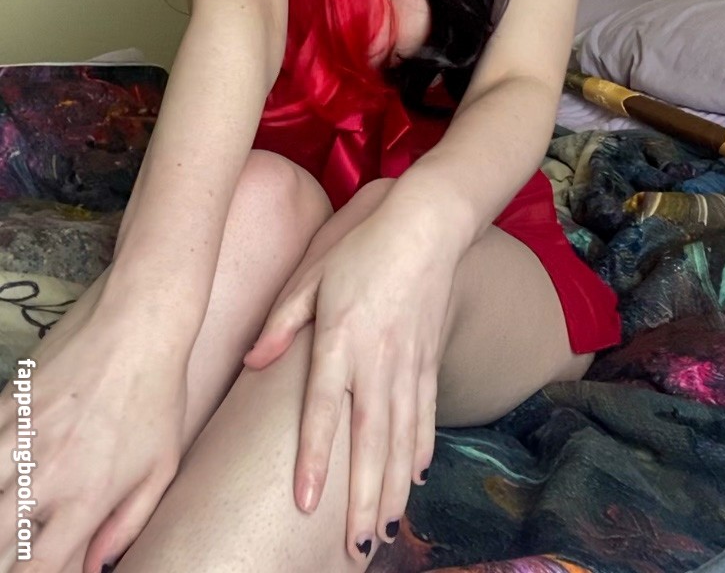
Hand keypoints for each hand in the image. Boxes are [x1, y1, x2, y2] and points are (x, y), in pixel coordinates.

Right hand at [0, 302, 187, 572]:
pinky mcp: (7, 407)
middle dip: (4, 556)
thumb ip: (127, 524)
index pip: (36, 569)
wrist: (138, 325)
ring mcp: (20, 439)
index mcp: (86, 496)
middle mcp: (46, 475)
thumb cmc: (157, 394)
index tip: (36, 571)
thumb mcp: (160, 466)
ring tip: (7, 521)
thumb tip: (96, 565)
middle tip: (16, 550)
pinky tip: (2, 475)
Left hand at [243, 192, 459, 560]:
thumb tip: (252, 363)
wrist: (427, 226)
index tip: (308, 503)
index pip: (323, 408)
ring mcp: (409, 363)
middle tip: (356, 547)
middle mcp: (377, 359)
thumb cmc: (362, 248)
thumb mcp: (312, 274)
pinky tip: (412, 481)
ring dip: (392, 488)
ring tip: (382, 532)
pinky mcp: (429, 360)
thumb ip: (281, 322)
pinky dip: (420, 452)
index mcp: (340, 338)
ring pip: (401, 438)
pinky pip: (425, 415)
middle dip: (362, 498)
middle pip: (369, 440)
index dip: (314, 457)